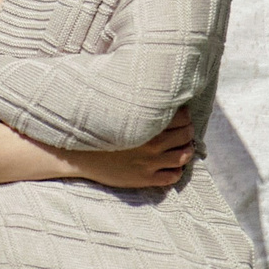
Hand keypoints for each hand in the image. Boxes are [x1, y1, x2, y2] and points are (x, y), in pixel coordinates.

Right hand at [64, 107, 193, 188]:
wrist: (79, 156)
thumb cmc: (97, 130)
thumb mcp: (117, 111)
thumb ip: (137, 103)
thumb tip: (150, 89)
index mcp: (146, 124)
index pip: (181, 117)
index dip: (185, 115)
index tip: (182, 114)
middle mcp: (152, 144)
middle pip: (186, 135)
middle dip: (188, 131)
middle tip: (185, 129)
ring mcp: (150, 163)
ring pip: (183, 157)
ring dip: (187, 150)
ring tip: (183, 147)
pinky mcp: (145, 179)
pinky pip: (172, 177)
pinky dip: (177, 171)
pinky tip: (172, 165)